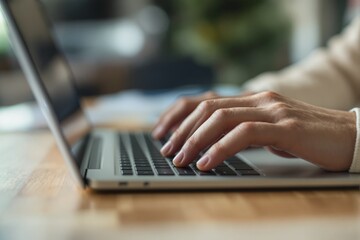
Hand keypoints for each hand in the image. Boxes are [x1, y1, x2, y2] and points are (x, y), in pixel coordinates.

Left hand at [158, 91, 355, 171]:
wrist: (350, 136)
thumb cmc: (307, 137)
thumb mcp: (268, 131)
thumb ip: (243, 130)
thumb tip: (213, 143)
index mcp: (252, 99)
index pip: (205, 99)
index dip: (178, 114)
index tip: (161, 131)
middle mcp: (258, 99)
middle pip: (207, 108)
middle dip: (181, 130)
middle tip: (166, 150)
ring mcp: (272, 111)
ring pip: (221, 117)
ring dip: (195, 140)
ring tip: (180, 159)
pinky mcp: (286, 127)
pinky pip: (244, 133)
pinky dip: (220, 148)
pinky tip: (206, 163)